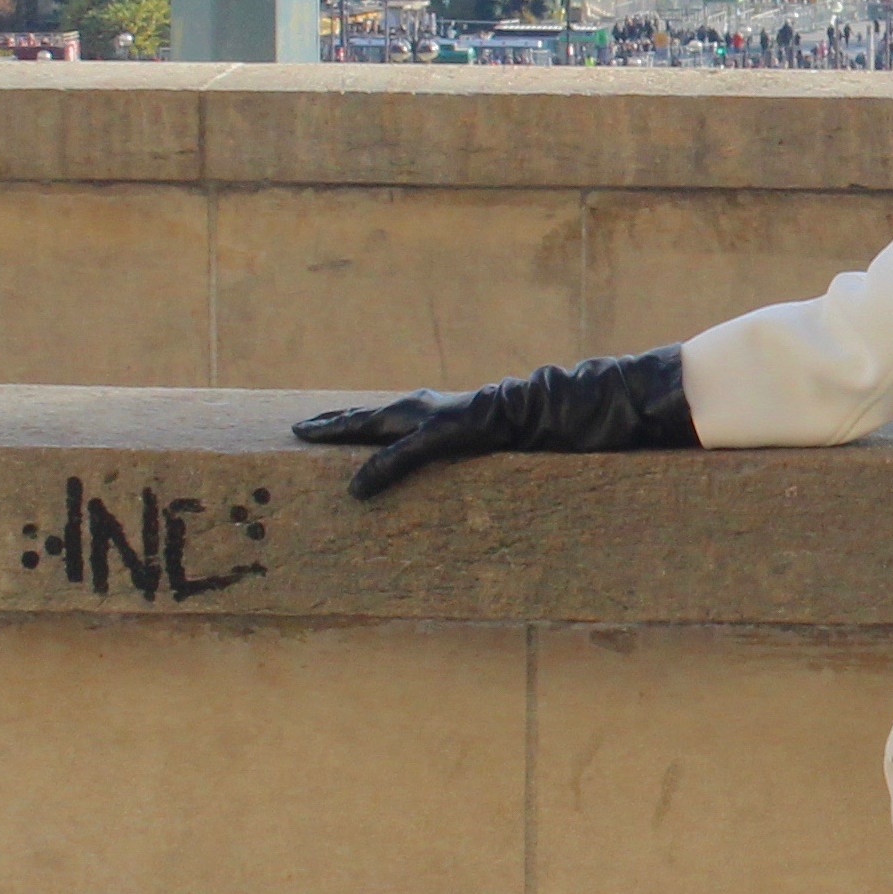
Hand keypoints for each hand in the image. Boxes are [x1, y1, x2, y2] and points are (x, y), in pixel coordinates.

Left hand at [292, 347, 699, 501]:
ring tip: (305, 437)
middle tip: (300, 428)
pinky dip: (380, 471)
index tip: (347, 429)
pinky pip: (409, 455)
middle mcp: (452, 408)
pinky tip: (353, 488)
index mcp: (468, 414)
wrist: (592, 405)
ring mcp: (452, 415)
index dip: (376, 424)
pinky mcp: (457, 430)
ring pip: (382, 423)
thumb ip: (519, 454)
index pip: (411, 418)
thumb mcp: (534, 447)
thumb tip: (522, 473)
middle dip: (341, 420)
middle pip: (382, 413)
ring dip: (344, 430)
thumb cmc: (571, 428)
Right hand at [292, 388, 512, 499]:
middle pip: (361, 415)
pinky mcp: (442, 420)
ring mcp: (426, 412)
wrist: (511, 414)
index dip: (325, 429)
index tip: (297, 429)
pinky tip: (393, 436)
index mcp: (398, 412)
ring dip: (357, 424)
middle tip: (308, 425)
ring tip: (343, 428)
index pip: (351, 422)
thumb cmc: (470, 428)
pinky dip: (384, 430)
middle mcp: (408, 408)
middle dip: (334, 422)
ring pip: (381, 418)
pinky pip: (401, 425)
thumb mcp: (427, 446)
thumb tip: (353, 488)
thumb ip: (391, 463)